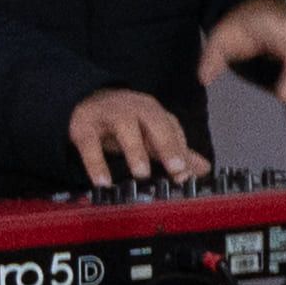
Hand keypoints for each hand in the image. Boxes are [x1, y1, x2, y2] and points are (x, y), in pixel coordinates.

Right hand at [66, 87, 200, 183]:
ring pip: (124, 127)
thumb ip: (175, 151)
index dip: (181, 149)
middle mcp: (133, 108)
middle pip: (154, 121)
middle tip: (176, 168)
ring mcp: (107, 114)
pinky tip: (102, 182)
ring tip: (142, 174)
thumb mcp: (148, 134)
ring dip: (135, 150)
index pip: (172, 128)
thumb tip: (203, 169)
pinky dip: (96, 163)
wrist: (82, 102)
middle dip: (167, 144)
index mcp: (152, 110)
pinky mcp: (83, 126)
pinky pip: (89, 144)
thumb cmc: (123, 122)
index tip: (187, 173)